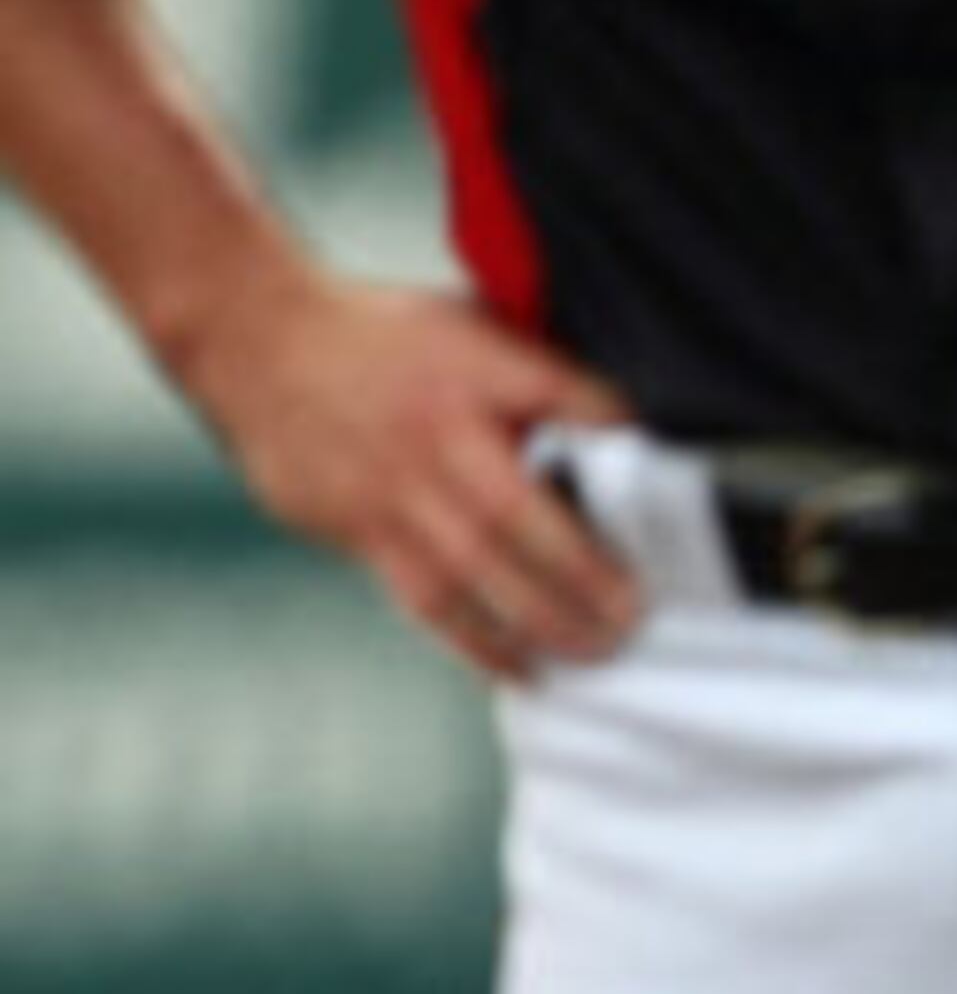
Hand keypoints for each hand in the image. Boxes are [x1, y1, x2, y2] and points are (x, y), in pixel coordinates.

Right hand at [174, 261, 640, 678]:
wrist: (256, 342)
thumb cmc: (378, 337)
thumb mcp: (470, 325)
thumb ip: (539, 373)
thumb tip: (620, 417)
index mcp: (466, 381)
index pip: (556, 400)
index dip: (610, 439)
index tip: (663, 485)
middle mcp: (429, 444)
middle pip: (516, 518)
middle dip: (581, 573)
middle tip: (632, 614)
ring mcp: (388, 495)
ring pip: (470, 576)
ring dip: (535, 624)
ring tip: (589, 653)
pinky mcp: (354, 532)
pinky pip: (422, 601)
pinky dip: (472, 642)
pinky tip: (515, 668)